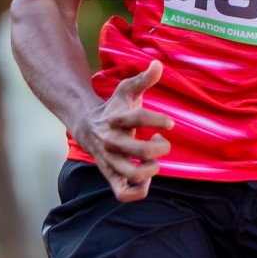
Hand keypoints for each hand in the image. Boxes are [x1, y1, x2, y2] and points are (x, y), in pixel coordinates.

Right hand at [70, 60, 173, 201]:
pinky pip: (124, 194)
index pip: (137, 118)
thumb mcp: (126, 91)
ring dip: (152, 168)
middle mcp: (112, 142)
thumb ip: (143, 79)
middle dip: (160, 147)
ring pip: (134, 174)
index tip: (170, 123)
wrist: (86, 126)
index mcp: (115, 119)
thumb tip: (158, 64)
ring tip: (153, 160)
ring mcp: (110, 161)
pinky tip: (147, 178)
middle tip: (161, 140)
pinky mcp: (110, 176)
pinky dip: (139, 190)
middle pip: (140, 151)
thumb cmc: (113, 108)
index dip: (157, 120)